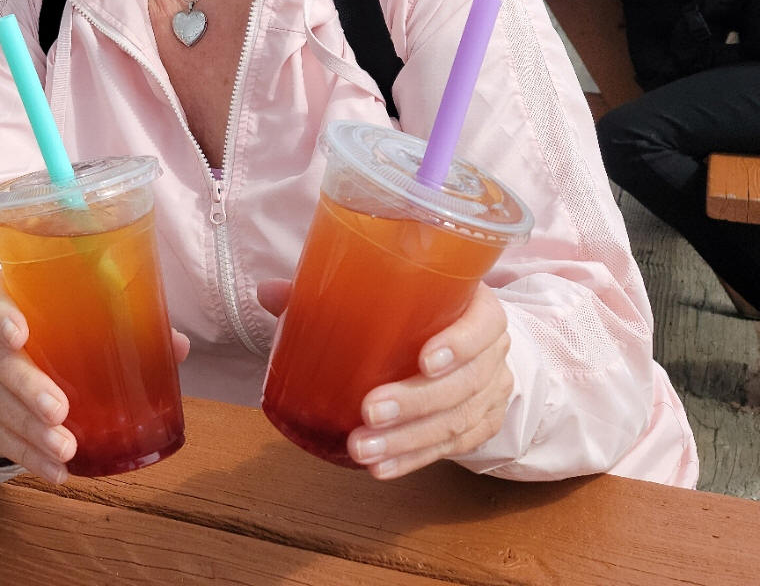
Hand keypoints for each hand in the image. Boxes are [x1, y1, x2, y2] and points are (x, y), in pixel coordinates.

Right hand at [0, 269, 189, 482]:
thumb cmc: (41, 329)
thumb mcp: (70, 316)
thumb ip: (120, 324)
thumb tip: (177, 345)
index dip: (0, 312)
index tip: (21, 333)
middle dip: (25, 387)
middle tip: (59, 413)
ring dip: (25, 431)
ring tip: (64, 451)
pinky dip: (20, 453)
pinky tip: (51, 470)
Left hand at [259, 281, 512, 480]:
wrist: (468, 345)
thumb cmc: (421, 312)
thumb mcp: (391, 293)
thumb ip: (332, 292)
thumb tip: (267, 291)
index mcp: (477, 308)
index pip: (484, 324)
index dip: (461, 343)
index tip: (425, 359)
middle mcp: (492, 353)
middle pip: (465, 383)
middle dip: (415, 402)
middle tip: (369, 412)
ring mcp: (490, 394)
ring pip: (455, 423)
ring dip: (406, 441)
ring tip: (362, 449)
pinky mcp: (479, 427)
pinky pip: (448, 450)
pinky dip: (412, 460)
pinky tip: (381, 468)